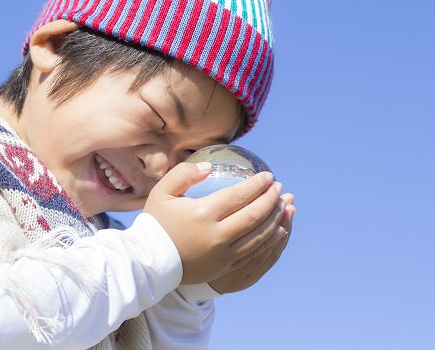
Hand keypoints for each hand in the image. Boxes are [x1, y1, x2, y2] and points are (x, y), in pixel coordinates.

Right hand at [144, 162, 284, 284]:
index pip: (239, 195)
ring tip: (284, 206)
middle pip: (254, 216)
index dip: (258, 185)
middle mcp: (217, 235)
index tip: (269, 176)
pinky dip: (270, 240)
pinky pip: (255, 254)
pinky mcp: (225, 268)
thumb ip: (184, 173)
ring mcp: (223, 255)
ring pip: (259, 236)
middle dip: (271, 199)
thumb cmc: (157, 224)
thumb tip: (208, 167)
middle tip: (279, 188)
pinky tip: (278, 229)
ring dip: (275, 219)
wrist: (150, 262)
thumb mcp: (162, 192)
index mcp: (203, 213)